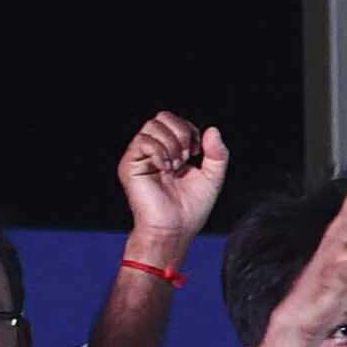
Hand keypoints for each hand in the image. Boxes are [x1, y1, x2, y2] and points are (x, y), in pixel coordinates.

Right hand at [115, 110, 227, 267]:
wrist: (174, 230)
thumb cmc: (190, 209)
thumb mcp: (212, 177)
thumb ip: (217, 153)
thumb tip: (212, 130)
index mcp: (170, 152)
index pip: (175, 122)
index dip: (190, 130)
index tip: (197, 153)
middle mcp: (153, 152)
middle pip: (162, 117)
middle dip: (181, 132)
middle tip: (186, 158)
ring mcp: (140, 157)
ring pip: (152, 126)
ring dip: (171, 144)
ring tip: (175, 166)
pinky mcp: (130, 165)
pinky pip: (143, 141)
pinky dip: (159, 151)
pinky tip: (165, 169)